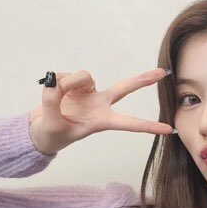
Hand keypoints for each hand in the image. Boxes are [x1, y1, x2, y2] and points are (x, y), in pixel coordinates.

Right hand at [28, 67, 172, 155]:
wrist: (37, 131)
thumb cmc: (50, 135)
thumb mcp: (52, 125)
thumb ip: (52, 102)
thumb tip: (55, 82)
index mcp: (101, 121)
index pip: (128, 123)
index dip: (148, 126)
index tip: (169, 130)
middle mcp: (99, 104)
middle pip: (124, 88)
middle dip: (143, 80)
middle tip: (163, 72)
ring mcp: (87, 93)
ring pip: (84, 76)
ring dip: (67, 82)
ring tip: (53, 94)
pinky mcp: (73, 84)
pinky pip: (64, 75)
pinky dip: (54, 81)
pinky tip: (49, 89)